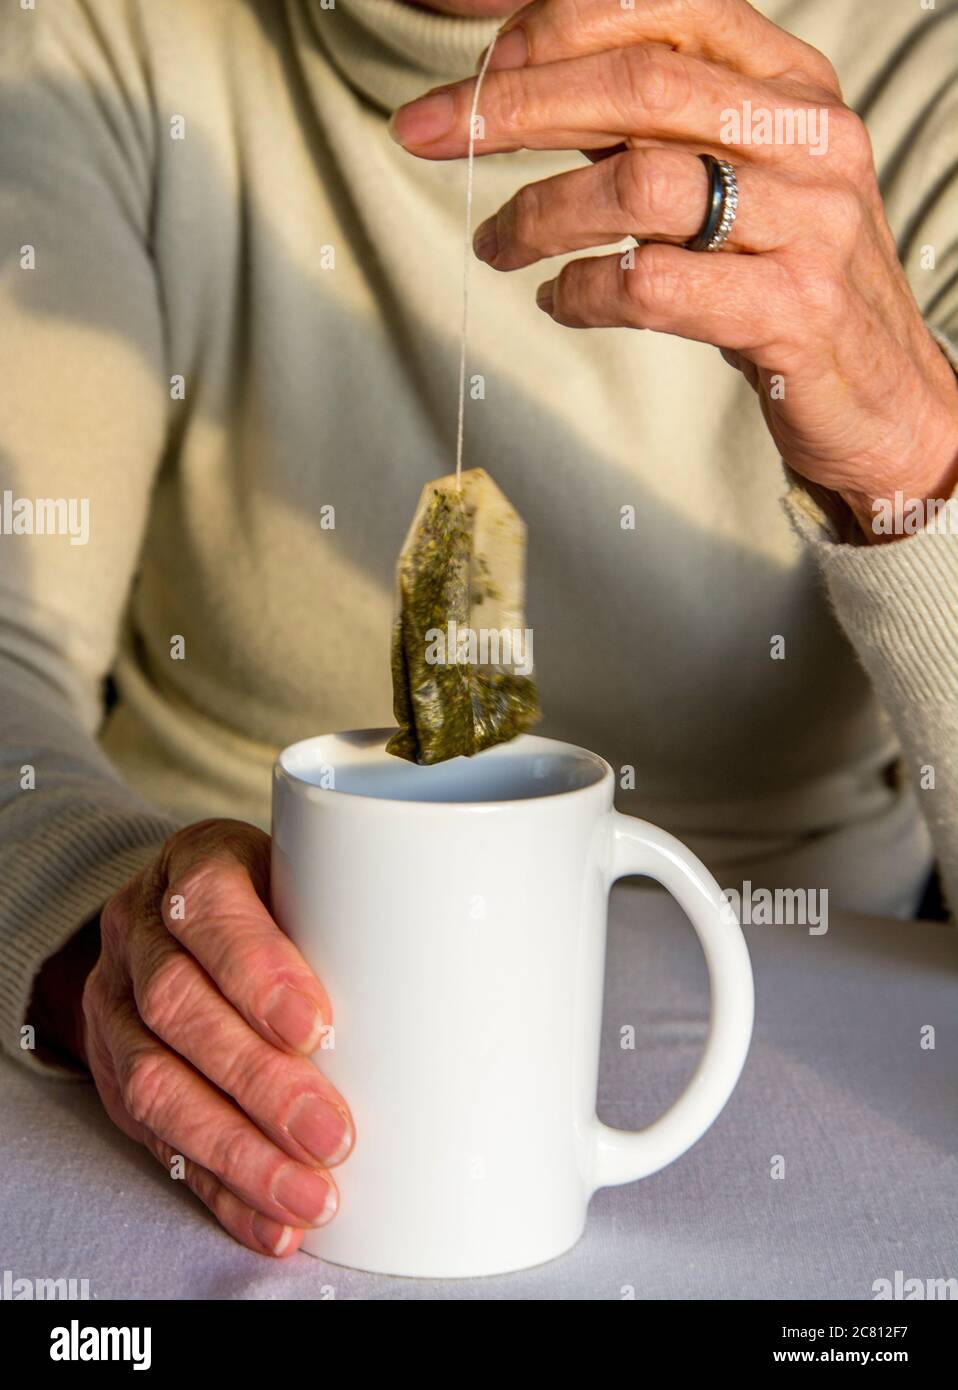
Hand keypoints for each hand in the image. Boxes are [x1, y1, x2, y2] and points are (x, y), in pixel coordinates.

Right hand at [79, 819, 352, 1256]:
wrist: (177, 918)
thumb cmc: (276, 894)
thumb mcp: (310, 873)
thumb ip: (358, 910)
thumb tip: (474, 975)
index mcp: (194, 865)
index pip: (211, 908)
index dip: (257, 970)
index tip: (316, 1026)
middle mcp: (141, 931)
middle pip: (179, 1006)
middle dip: (258, 1080)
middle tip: (332, 1133)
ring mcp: (115, 1004)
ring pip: (154, 1083)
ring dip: (237, 1150)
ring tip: (308, 1194)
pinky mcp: (111, 1074)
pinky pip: (154, 1140)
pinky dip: (218, 1188)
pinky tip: (271, 1218)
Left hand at [389, 0, 957, 539]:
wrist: (882, 394)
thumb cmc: (788, 279)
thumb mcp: (738, 175)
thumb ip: (654, 129)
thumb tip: (524, 90)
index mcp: (789, 82)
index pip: (661, 9)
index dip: (553, 28)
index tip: (478, 69)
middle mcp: (806, 136)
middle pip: (636, 86)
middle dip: (511, 106)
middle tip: (431, 133)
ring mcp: (807, 222)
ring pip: (638, 185)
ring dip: (539, 213)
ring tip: (497, 241)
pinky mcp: (790, 311)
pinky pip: (654, 286)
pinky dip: (584, 291)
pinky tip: (560, 298)